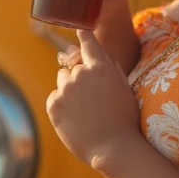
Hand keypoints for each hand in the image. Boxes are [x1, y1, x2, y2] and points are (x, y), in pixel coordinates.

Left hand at [46, 29, 141, 167]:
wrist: (112, 148)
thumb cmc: (124, 119)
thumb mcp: (125, 89)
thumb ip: (113, 70)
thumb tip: (104, 58)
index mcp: (100, 67)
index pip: (87, 42)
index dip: (83, 35)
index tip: (80, 30)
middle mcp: (81, 74)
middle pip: (73, 66)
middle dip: (80, 76)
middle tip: (91, 98)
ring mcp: (65, 89)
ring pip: (62, 80)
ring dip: (69, 89)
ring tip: (83, 110)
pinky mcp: (53, 105)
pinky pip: (55, 97)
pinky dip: (61, 104)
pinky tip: (75, 118)